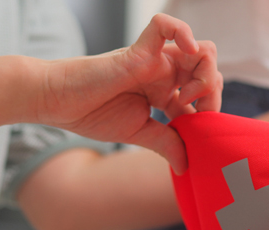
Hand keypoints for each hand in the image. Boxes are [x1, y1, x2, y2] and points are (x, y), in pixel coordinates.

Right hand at [34, 14, 222, 173]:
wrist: (56, 103)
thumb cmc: (91, 114)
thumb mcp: (138, 134)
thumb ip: (166, 144)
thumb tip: (186, 166)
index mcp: (166, 92)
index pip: (205, 94)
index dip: (210, 111)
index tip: (197, 132)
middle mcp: (165, 73)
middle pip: (209, 70)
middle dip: (212, 93)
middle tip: (194, 113)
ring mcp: (154, 60)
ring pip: (200, 49)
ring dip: (205, 73)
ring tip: (184, 95)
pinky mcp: (138, 51)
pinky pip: (164, 25)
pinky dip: (183, 33)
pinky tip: (187, 51)